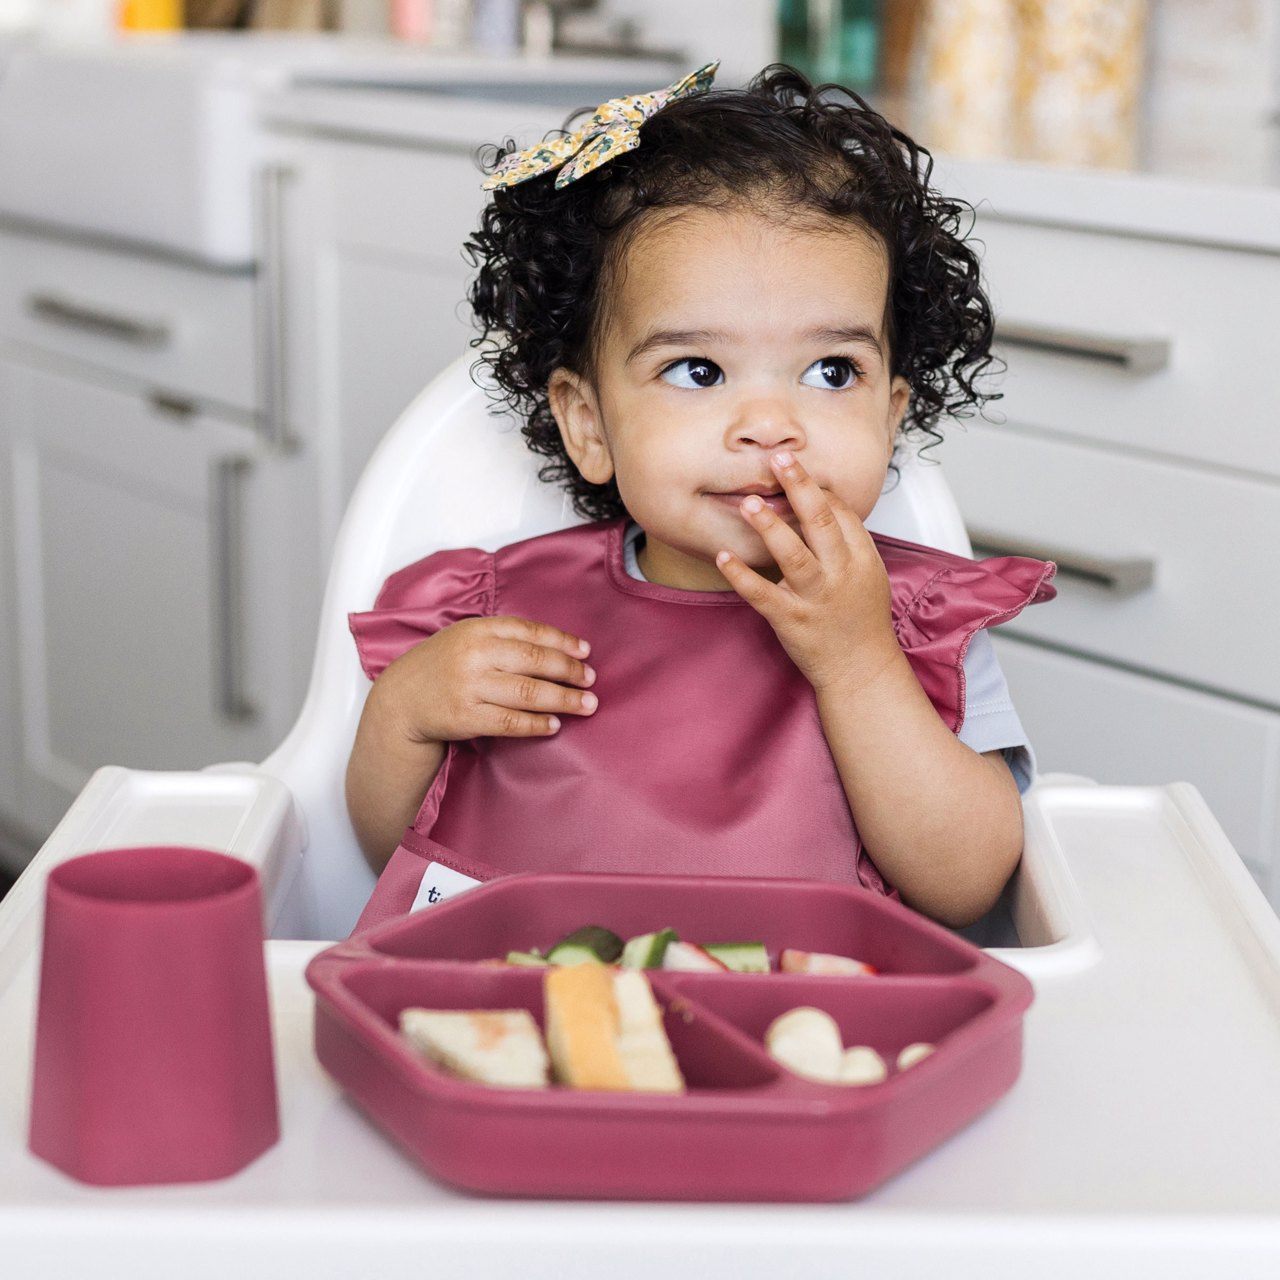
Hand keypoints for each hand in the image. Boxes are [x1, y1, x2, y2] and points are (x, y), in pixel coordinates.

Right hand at [373, 615, 596, 743]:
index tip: (585, 652)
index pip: (529, 631)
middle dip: (568, 670)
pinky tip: (554, 724)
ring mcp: (469, 686)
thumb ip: (503, 637)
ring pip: (527, 692)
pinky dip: (536, 724)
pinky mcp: (465, 716)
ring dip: (563, 699)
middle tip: (591, 680)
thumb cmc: (441, 666)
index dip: (562, 641)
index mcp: (477, 629)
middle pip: (534, 660)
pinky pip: (510, 721)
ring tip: (586, 704)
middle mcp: (474, 655)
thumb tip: (556, 646)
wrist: (400, 700)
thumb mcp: (465, 638)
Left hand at [715, 451, 900, 692]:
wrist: (861, 670)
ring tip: (748, 503)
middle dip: (799, 487)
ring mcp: (815, 598)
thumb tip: (820, 498)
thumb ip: (847, 538)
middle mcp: (840, 575)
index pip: (840, 513)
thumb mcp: (868, 573)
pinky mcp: (791, 620)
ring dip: (769, 528)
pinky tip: (724, 556)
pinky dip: (741, 576)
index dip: (815, 487)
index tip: (792, 466)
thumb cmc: (861, 619)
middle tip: (778, 460)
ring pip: (793, 556)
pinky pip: (763, 594)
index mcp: (862, 559)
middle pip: (820, 523)